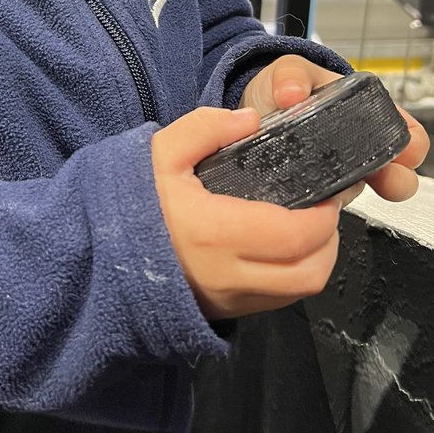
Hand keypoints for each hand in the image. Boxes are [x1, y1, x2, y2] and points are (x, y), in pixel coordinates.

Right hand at [152, 106, 341, 319]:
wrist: (104, 253)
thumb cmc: (137, 200)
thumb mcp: (162, 151)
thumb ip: (206, 127)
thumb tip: (251, 121)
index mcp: (216, 231)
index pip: (295, 235)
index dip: (323, 217)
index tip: (325, 192)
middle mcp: (228, 274)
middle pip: (309, 272)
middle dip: (329, 240)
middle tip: (322, 209)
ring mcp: (228, 299)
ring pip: (299, 292)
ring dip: (316, 260)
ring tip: (308, 227)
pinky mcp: (226, 311)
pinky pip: (278, 300)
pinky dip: (293, 276)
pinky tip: (283, 248)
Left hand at [237, 55, 429, 204]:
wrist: (252, 112)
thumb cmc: (282, 91)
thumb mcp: (290, 72)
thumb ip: (292, 75)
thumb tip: (292, 92)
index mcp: (366, 118)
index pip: (408, 136)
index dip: (413, 145)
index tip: (408, 149)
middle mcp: (358, 152)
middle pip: (396, 176)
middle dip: (396, 180)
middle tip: (382, 176)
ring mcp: (337, 177)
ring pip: (358, 194)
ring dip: (350, 192)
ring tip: (334, 187)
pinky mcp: (312, 195)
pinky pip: (324, 208)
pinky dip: (318, 205)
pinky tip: (306, 196)